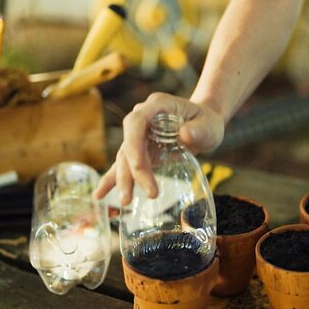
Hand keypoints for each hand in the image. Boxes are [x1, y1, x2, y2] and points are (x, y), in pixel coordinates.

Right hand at [93, 92, 224, 204]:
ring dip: (124, 180)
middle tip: (132, 196)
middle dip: (130, 171)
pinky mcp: (139, 150)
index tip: (140, 167)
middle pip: (129, 145)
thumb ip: (199, 130)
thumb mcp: (209, 124)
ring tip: (125, 202)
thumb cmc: (207, 122)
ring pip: (125, 158)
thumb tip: (185, 135)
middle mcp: (142, 118)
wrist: (204, 125)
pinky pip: (124, 165)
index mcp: (157, 105)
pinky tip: (99, 195)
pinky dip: (112, 179)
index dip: (134, 144)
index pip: (136, 122)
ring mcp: (139, 135)